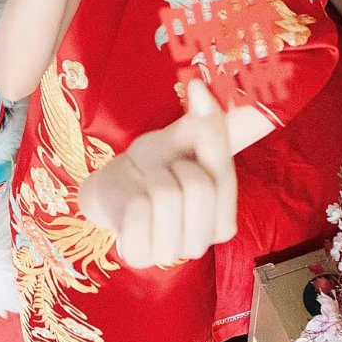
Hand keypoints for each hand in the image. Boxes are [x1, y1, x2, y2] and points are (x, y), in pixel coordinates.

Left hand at [78, 80, 236, 268]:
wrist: (116, 184)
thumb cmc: (157, 163)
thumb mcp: (185, 138)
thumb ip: (204, 120)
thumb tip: (202, 86)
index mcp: (224, 221)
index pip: (225, 178)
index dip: (208, 142)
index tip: (192, 115)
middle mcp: (204, 243)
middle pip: (199, 188)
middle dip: (172, 166)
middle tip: (162, 169)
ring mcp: (172, 253)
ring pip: (167, 197)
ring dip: (150, 179)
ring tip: (146, 185)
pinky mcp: (138, 255)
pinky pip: (138, 214)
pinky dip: (131, 198)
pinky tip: (132, 204)